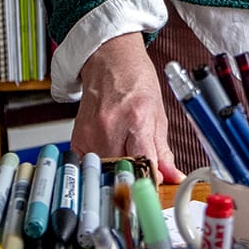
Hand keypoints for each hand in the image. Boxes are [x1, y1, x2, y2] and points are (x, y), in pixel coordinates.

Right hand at [74, 32, 183, 183]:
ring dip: (117, 172)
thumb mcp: (158, 114)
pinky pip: (90, 165)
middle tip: (142, 176)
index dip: (152, 179)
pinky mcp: (77, 139)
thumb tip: (172, 177)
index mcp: (137, 118)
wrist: (110, 62)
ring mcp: (91, 133)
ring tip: (125, 158)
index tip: (156, 185)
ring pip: (105, 172)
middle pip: (123, 171)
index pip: (145, 162)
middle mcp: (111, 127)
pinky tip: (110, 152)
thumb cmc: (135, 81)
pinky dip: (101, 166)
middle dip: (135, 178)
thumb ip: (163, 150)